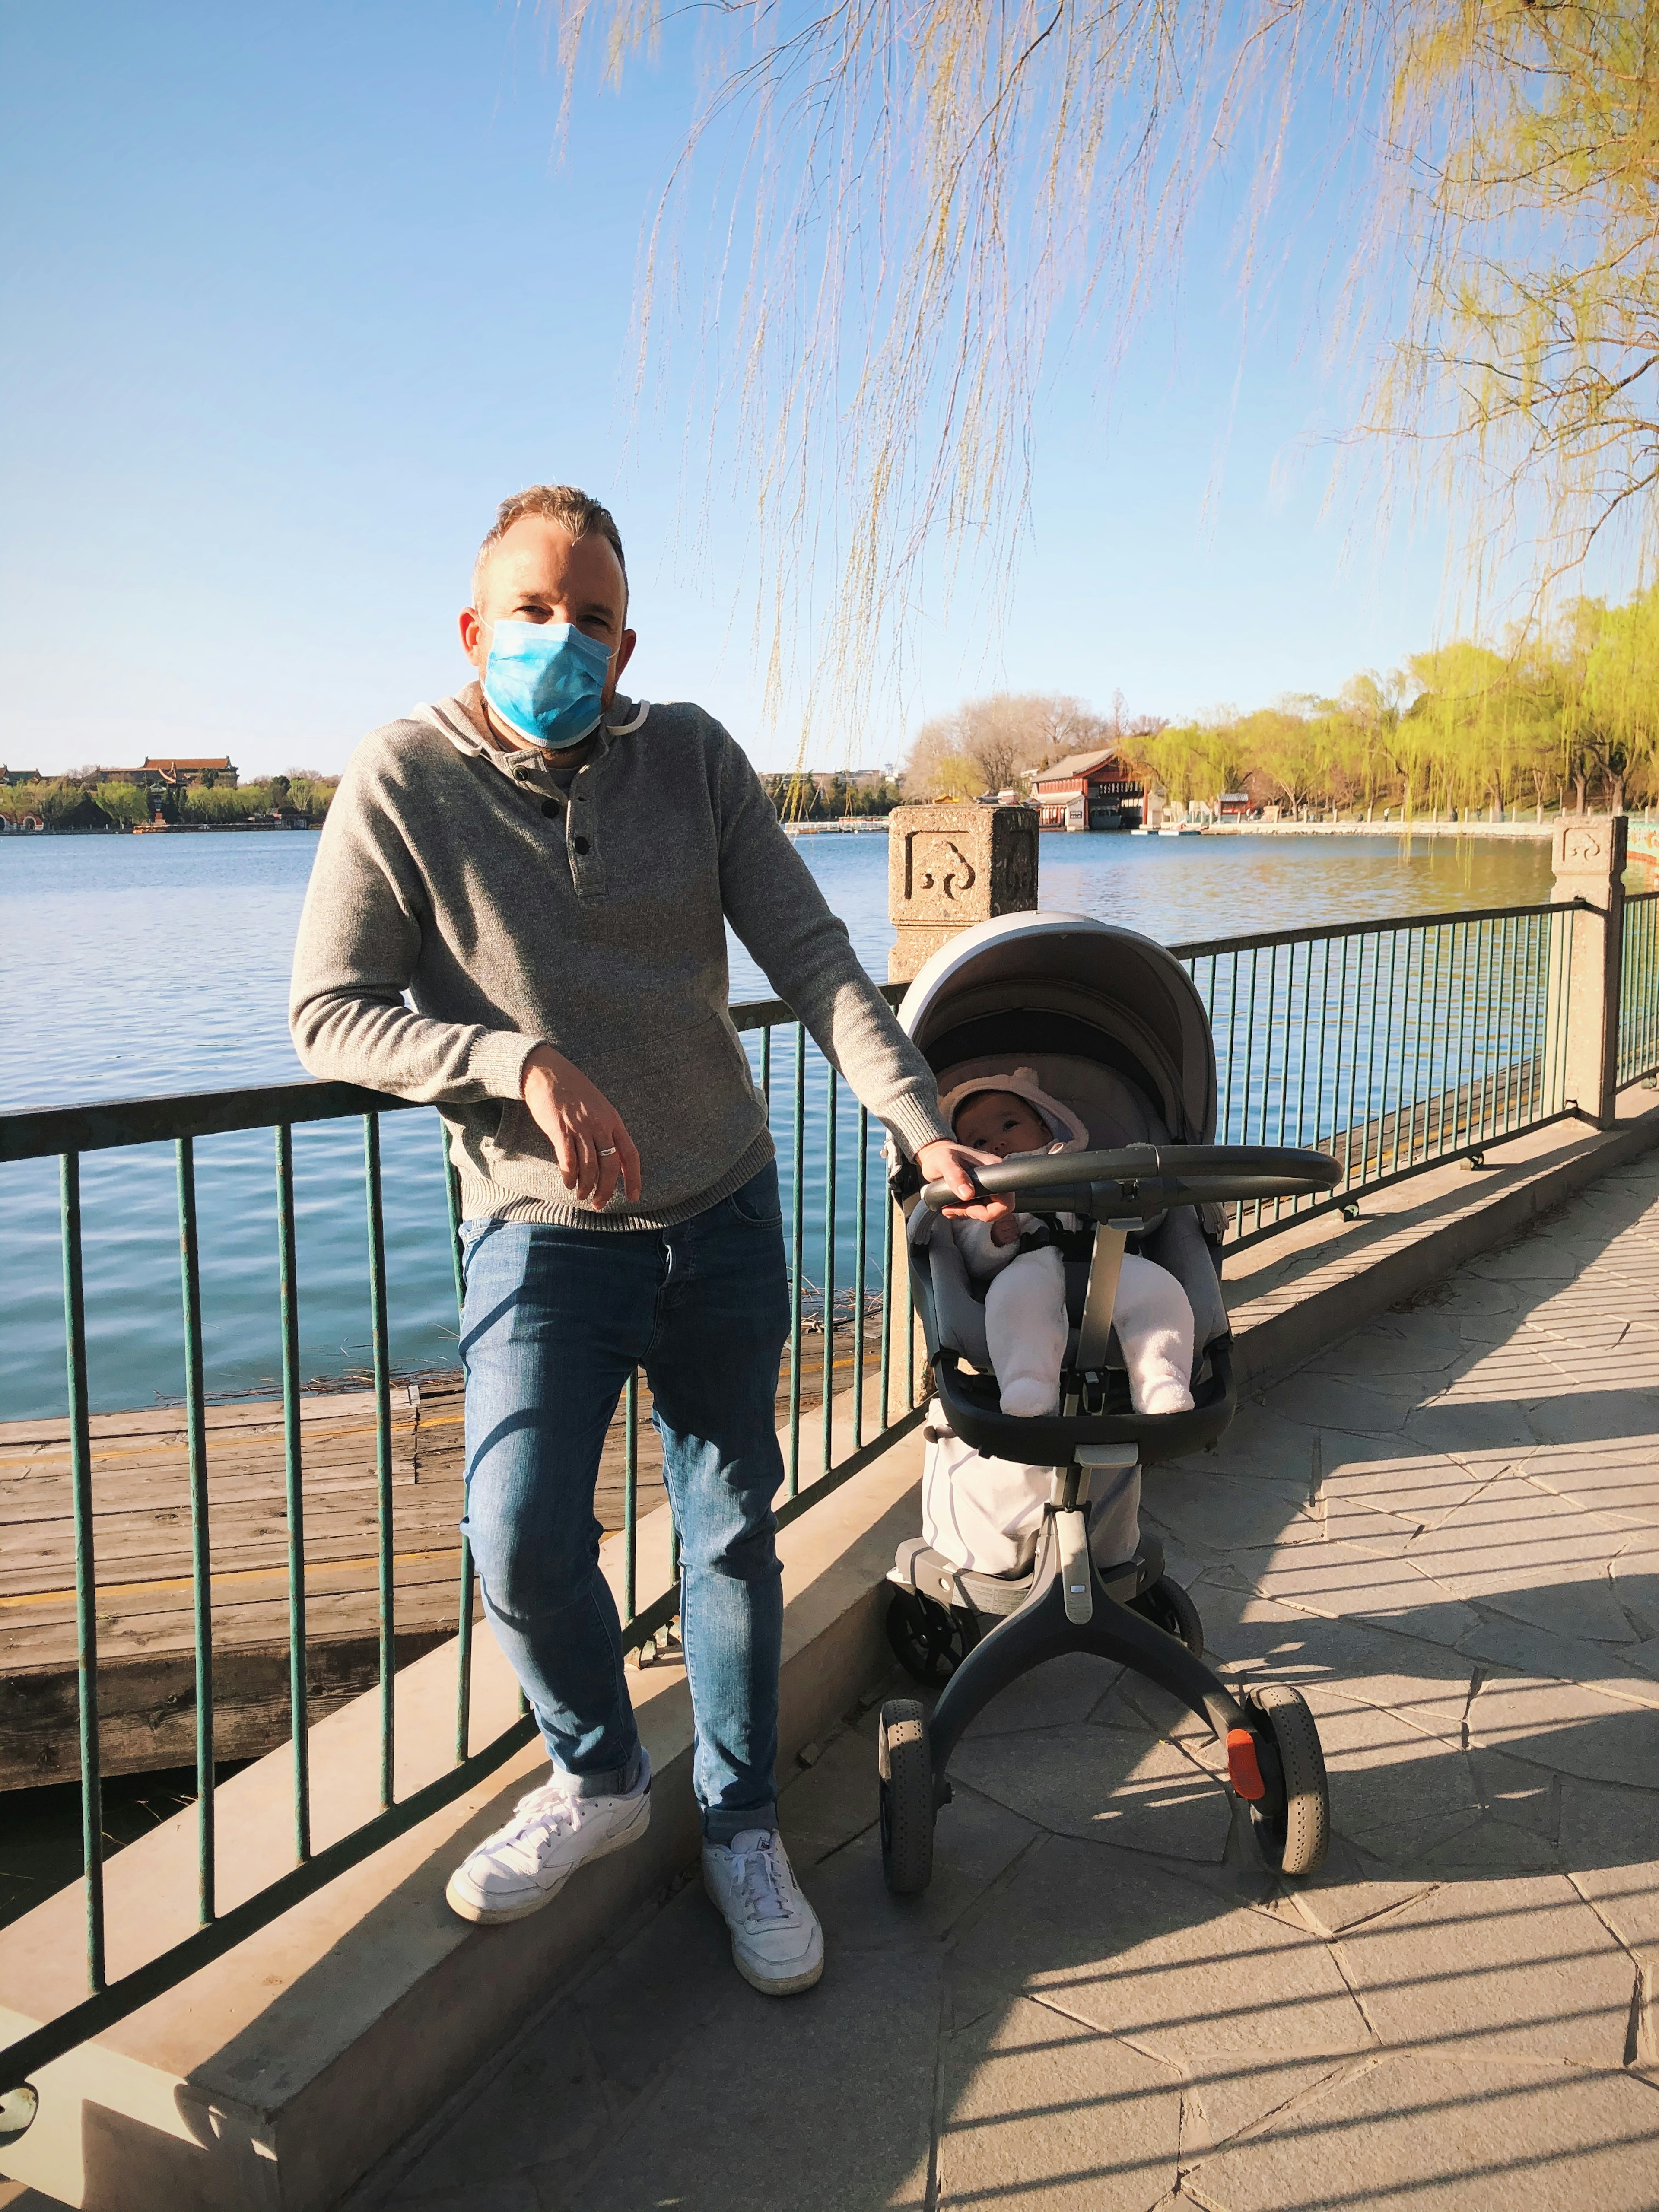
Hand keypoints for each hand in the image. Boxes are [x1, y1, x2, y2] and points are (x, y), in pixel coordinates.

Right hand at [521, 1045, 641, 1207]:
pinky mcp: (560, 1130)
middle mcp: (600, 1125)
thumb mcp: (598, 1107)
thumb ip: (606, 1130)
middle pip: (609, 1166)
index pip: (630, 1155)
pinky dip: (570, 1176)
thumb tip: (611, 1157)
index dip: (634, 1178)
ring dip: (586, 1187)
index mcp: (613, 1120)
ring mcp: (580, 1127)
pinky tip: (568, 1184)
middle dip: (606, 1190)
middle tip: (599, 1204)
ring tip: (582, 1195)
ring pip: (589, 1167)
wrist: (547, 1072)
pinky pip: (568, 1161)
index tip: (634, 1196)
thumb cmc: (573, 1090)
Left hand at [913, 1139, 1016, 1222]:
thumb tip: (968, 1195)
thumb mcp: (944, 1161)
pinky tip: (951, 1207)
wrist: (934, 1155)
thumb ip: (955, 1175)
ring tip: (948, 1207)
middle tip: (953, 1208)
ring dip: (967, 1213)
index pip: (1006, 1200)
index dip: (989, 1210)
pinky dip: (965, 1212)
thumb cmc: (940, 1154)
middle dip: (975, 1213)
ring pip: (987, 1211)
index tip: (968, 1206)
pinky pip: (978, 1210)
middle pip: (998, 1209)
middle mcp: (995, 1178)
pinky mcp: (980, 1193)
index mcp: (994, 1167)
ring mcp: (988, 1186)